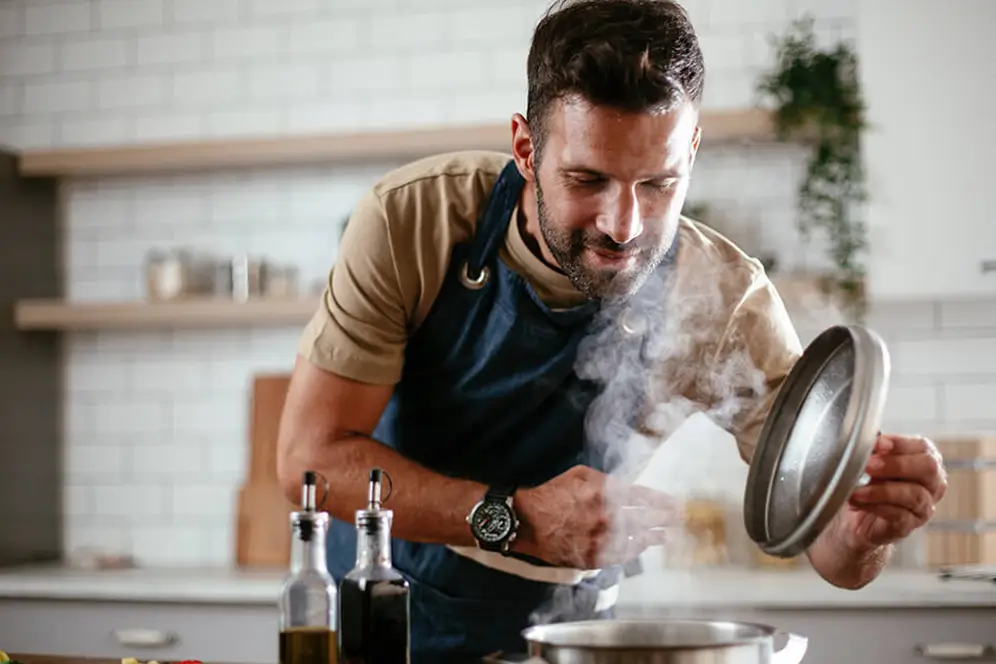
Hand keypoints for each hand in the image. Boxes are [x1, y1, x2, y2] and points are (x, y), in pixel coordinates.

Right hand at [513, 464, 677, 568]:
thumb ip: (606, 480)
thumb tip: (625, 486)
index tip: (673, 504)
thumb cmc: (552, 494)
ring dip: (654, 536)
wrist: (527, 521)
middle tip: (679, 519)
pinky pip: (621, 555)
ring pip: (636, 538)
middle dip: (665, 518)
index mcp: (605, 493)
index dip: (661, 501)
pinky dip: (634, 550)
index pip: (643, 497)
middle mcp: (607, 516)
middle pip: (645, 518)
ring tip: (667, 535)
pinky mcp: (593, 556)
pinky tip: (642, 546)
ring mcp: (601, 539)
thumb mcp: (580, 474)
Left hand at [842, 433, 947, 549]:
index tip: (878, 443)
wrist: (854, 517)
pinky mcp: (909, 525)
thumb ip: (874, 449)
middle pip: (928, 468)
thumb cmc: (867, 482)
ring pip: (914, 495)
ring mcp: (924, 506)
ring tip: (857, 489)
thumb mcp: (870, 460)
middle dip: (897, 465)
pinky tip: (858, 501)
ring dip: (882, 490)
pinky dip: (876, 506)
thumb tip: (870, 436)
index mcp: (924, 459)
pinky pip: (900, 515)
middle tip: (869, 465)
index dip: (900, 444)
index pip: (922, 447)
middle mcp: (932, 482)